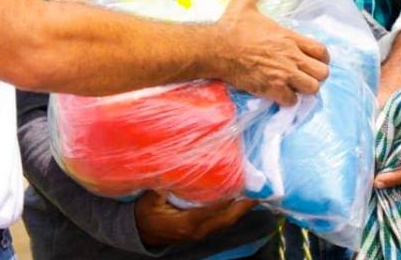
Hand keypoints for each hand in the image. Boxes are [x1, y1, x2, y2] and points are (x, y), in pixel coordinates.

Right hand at [134, 191, 255, 247]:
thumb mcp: (149, 199)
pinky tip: (240, 199)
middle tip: (259, 188)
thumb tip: (172, 167)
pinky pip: (223, 221)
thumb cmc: (146, 214)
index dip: (229, 197)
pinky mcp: (202, 230)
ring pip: (228, 221)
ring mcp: (201, 232)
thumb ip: (161, 186)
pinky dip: (233, 210)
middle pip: (228, 218)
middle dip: (244, 204)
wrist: (142, 232)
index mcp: (187, 222)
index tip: (241, 182)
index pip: (214, 209)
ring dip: (242, 207)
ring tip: (255, 191)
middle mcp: (199, 229)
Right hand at [212, 0, 328, 105]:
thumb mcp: (245, 0)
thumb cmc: (231, 26)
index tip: (313, 60)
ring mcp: (282, 74)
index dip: (321, 58)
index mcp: (289, 37)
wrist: (215, 48)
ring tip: (294, 85)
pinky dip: (287, 99)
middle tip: (304, 74)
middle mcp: (291, 56)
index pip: (322, 51)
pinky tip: (280, 93)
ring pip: (312, 88)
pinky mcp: (271, 88)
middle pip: (323, 72)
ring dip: (304, 88)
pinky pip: (291, 101)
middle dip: (316, 74)